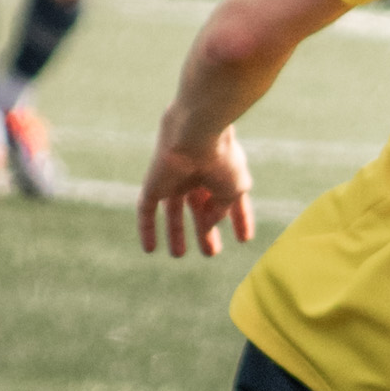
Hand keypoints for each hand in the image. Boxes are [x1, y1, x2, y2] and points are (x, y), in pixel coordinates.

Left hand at [137, 124, 254, 259]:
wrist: (196, 135)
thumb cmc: (222, 159)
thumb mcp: (234, 191)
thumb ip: (221, 211)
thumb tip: (207, 225)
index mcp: (221, 173)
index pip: (230, 200)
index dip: (238, 220)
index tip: (243, 240)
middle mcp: (198, 176)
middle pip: (199, 207)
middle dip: (205, 230)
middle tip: (210, 253)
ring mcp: (174, 180)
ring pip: (173, 211)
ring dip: (176, 233)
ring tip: (178, 255)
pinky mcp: (154, 184)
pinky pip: (147, 210)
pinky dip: (147, 229)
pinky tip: (149, 249)